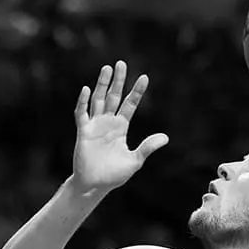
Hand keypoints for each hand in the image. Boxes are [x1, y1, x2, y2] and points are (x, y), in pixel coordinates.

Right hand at [70, 61, 167, 193]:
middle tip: (122, 63)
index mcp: (121, 127)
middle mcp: (108, 123)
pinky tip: (86, 89)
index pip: (130, 104)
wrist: (94, 185)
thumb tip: (165, 137)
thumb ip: (147, 147)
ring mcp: (95, 126)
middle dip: (118, 81)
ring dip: (102, 85)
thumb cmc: (113, 175)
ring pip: (98, 100)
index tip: (145, 78)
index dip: (137, 91)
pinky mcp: (83, 132)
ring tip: (107, 69)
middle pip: (114, 97)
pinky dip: (83, 102)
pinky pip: (82, 114)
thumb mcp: (135, 161)